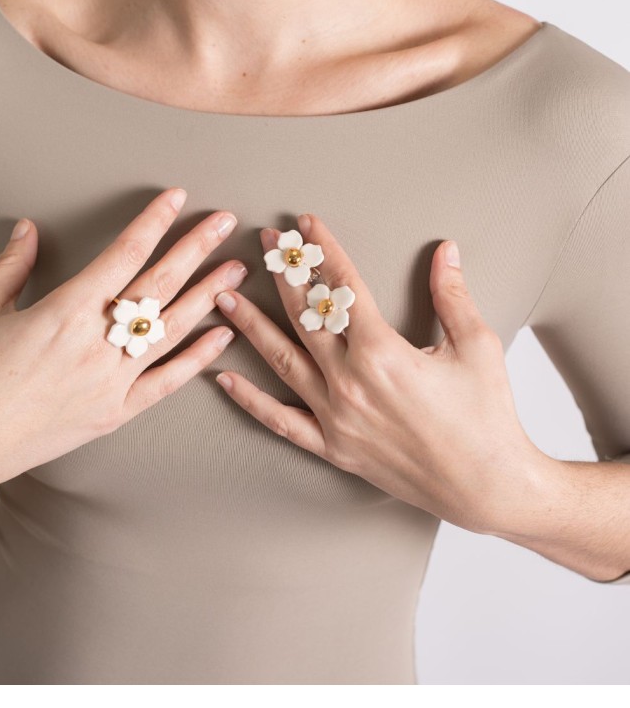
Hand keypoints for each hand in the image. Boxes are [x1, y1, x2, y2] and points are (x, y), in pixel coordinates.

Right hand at [0, 188, 247, 500]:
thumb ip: (12, 266)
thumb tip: (29, 228)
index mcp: (65, 311)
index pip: (124, 253)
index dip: (154, 221)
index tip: (177, 198)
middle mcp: (97, 343)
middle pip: (159, 284)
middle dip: (196, 247)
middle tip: (224, 221)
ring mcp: (111, 380)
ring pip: (173, 329)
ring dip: (208, 295)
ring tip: (235, 270)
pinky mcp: (115, 411)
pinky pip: (167, 381)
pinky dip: (197, 358)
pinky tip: (221, 336)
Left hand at [213, 214, 551, 533]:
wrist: (488, 487)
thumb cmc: (486, 417)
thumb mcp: (477, 346)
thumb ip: (452, 295)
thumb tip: (447, 252)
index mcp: (381, 352)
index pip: (342, 287)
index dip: (323, 250)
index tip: (306, 225)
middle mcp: (349, 382)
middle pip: (305, 317)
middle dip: (283, 274)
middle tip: (265, 244)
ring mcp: (336, 417)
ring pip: (282, 361)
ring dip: (252, 326)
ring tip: (226, 297)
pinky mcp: (333, 448)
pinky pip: (281, 422)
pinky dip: (250, 400)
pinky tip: (225, 380)